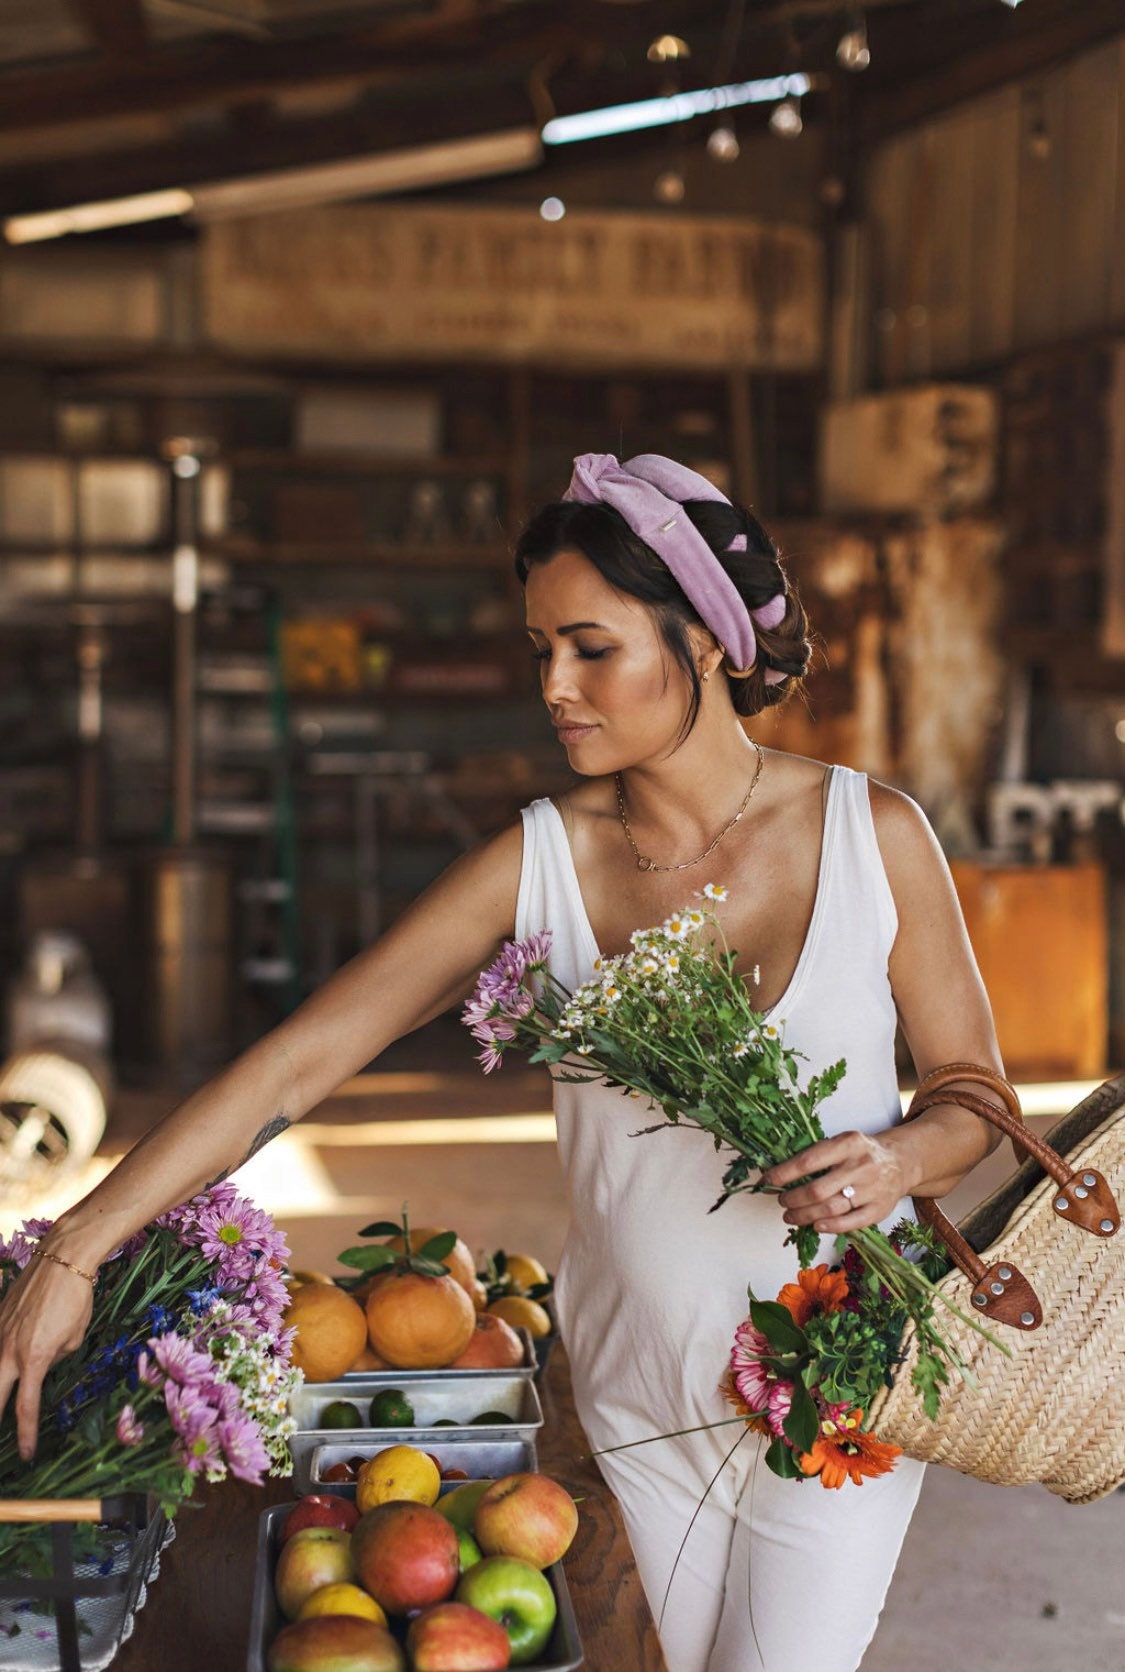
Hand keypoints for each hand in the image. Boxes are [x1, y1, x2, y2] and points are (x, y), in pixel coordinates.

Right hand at [0, 1257, 94, 1459]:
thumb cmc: (76, 1298)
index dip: (25, 1435)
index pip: (25, 1408)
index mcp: (33, 1360)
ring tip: (2, 1399)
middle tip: (1, 1445)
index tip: (25, 1454)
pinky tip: (2, 1369)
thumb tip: (42, 1364)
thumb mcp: (74, 1337)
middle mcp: (9, 1351)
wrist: (62, 1258)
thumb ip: (55, 1358)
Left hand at [761, 1130, 909, 1234]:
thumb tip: (779, 1173)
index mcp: (848, 1144)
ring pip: (831, 1208)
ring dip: (805, 1215)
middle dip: (793, 1199)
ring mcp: (872, 1189)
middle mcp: (861, 1166)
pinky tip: (815, 1225)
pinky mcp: (879, 1209)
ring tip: (790, 1216)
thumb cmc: (861, 1153)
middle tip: (782, 1201)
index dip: (784, 1173)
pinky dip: (829, 1226)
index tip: (768, 1180)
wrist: (900, 1162)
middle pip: (818, 1190)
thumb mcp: (842, 1142)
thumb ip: (817, 1155)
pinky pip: (850, 1222)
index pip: (809, 1161)